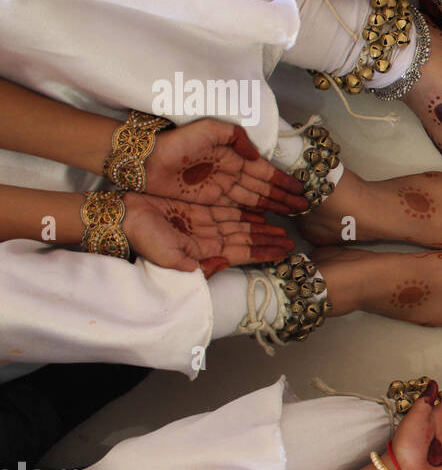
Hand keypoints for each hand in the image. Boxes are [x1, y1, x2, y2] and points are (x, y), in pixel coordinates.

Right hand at [119, 193, 294, 275]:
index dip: (266, 250)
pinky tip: (261, 206)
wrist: (122, 214)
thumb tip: (224, 264)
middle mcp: (210, 236)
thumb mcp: (169, 257)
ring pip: (242, 222)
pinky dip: (246, 207)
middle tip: (292, 235)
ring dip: (262, 222)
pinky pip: (229, 206)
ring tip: (284, 220)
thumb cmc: (143, 237)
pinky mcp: (199, 205)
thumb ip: (198, 264)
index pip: (244, 252)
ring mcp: (206, 220)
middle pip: (248, 236)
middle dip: (270, 236)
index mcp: (207, 250)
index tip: (287, 250)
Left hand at [144, 120, 307, 214]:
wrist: (145, 160)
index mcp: (232, 157)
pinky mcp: (207, 205)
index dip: (281, 181)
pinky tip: (265, 221)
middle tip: (302, 207)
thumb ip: (236, 136)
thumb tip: (256, 155)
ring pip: (252, 202)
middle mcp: (229, 176)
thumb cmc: (177, 142)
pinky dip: (252, 216)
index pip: (263, 172)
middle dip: (282, 198)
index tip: (299, 189)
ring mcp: (218, 191)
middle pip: (262, 189)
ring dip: (272, 209)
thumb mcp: (210, 129)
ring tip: (291, 217)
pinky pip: (235, 211)